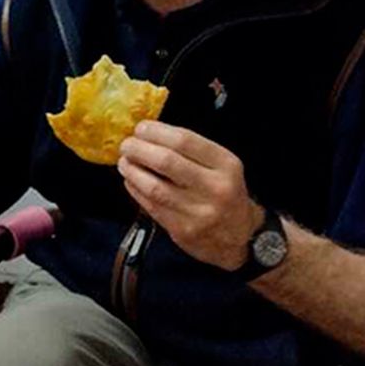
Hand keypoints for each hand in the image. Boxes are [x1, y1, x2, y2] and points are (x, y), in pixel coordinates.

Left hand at [117, 120, 260, 270]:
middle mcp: (215, 187)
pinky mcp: (182, 230)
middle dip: (139, 149)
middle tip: (127, 144)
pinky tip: (131, 180)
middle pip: (167, 162)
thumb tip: (150, 134)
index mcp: (226, 165)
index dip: (157, 132)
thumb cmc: (225, 194)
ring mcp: (198, 211)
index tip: (141, 128)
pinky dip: (135, 189)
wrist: (239, 237)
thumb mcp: (222, 167)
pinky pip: (151, 205)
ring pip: (154, 186)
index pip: (185, 141)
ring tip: (125, 161)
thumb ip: (192, 151)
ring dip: (133, 170)